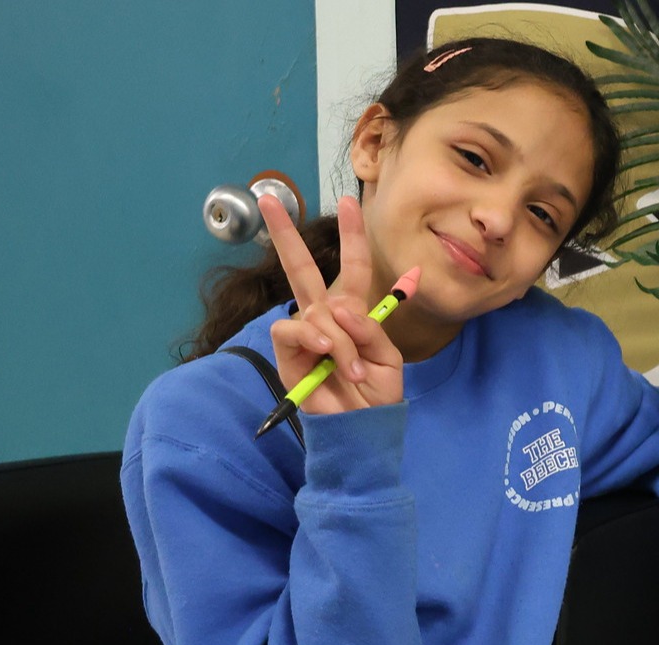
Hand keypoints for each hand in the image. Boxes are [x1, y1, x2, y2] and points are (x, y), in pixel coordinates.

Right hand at [261, 194, 408, 413]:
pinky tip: (327, 355)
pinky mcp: (286, 352)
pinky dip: (316, 339)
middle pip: (303, 268)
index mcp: (353, 315)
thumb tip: (342, 308)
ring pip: (315, 309)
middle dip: (286, 234)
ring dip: (339, 338)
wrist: (360, 430)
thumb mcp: (389, 360)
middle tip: (269, 199)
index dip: (353, 238)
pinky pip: (295, 328)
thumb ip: (371, 330)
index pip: (354, 268)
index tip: (349, 203)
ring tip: (351, 368)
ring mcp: (304, 334)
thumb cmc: (375, 398)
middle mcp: (325, 319)